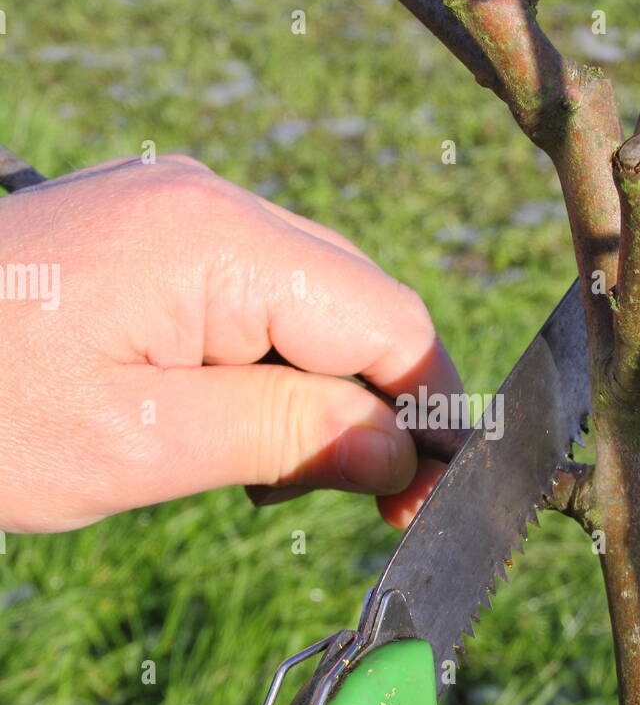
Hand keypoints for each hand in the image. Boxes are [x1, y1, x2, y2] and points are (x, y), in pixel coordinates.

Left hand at [0, 156, 459, 532]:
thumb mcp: (146, 447)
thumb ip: (292, 437)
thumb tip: (401, 452)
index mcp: (221, 243)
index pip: (391, 323)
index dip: (428, 416)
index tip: (421, 502)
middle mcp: (212, 202)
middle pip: (359, 306)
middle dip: (369, 408)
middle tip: (339, 502)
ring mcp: (177, 208)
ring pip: (309, 302)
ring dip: (312, 392)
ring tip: (256, 474)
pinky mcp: (149, 231)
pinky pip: (249, 293)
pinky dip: (260, 365)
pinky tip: (219, 424)